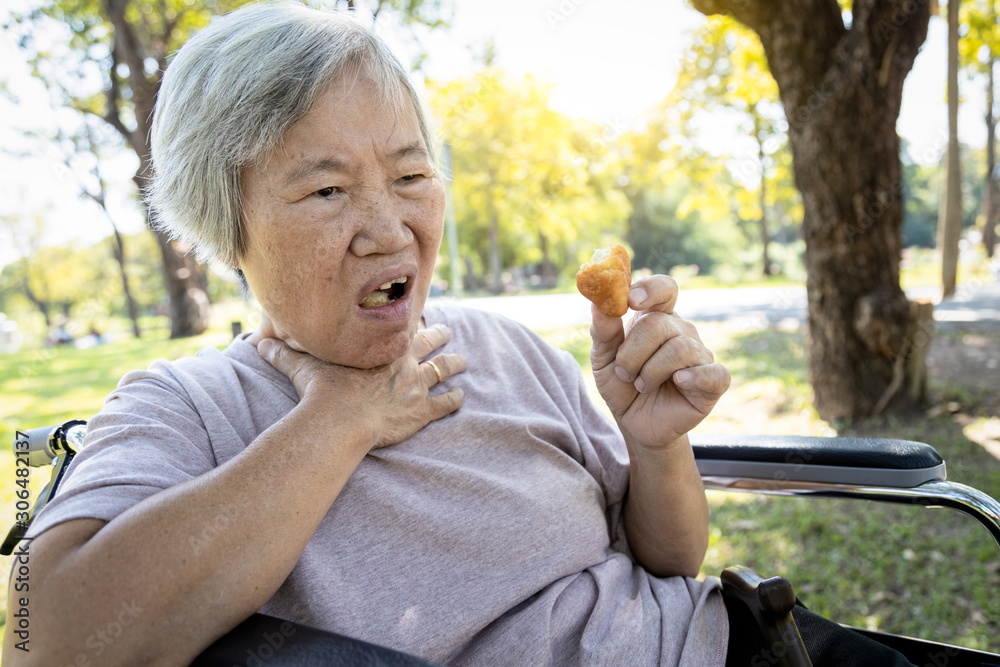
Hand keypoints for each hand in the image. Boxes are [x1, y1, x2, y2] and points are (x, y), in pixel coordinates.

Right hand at [252, 316, 466, 449]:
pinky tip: (461, 398)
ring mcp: (416, 386)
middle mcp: (404, 361)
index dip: (409, 319)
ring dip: (454, 364)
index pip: (400, 325)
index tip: (416, 314)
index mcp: (380, 346)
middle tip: (448, 330)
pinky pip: (445, 404)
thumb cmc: (322, 391)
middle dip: (440, 335)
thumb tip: (257, 344)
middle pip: (429, 342)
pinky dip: (455, 400)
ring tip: (463, 361)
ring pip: (443, 369)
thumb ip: (283, 353)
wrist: (340, 420)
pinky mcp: (422, 412)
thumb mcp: (301, 367)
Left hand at [589, 275, 729, 449]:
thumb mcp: (604, 358)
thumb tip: (598, 301)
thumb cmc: (622, 385)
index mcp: (657, 318)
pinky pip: (714, 373)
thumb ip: (603, 330)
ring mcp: (700, 355)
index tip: (631, 300)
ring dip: (650, 373)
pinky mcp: (714, 381)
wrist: (635, 423)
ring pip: (679, 349)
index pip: (664, 288)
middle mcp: (682, 331)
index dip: (650, 290)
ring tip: (642, 386)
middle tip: (624, 373)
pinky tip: (679, 382)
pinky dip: (694, 377)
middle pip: (659, 324)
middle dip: (633, 352)